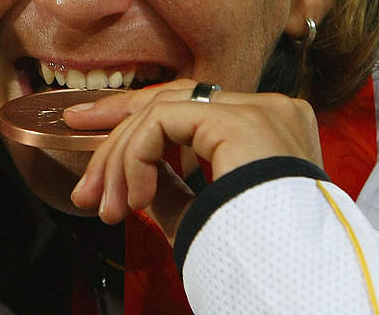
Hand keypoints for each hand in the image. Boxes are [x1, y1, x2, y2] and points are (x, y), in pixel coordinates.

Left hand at [64, 78, 320, 238]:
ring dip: (120, 157)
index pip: (190, 109)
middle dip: (115, 135)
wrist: (293, 279)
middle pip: (170, 100)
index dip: (136, 126)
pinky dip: (136, 158)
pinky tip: (136, 199)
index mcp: (269, 129)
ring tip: (107, 205)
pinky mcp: (238, 120)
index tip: (98, 162)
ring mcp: (256, 109)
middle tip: (85, 183)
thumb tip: (130, 173)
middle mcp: (269, 109)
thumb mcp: (203, 214)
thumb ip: (171, 185)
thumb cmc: (257, 256)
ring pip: (161, 109)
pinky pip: (162, 122)